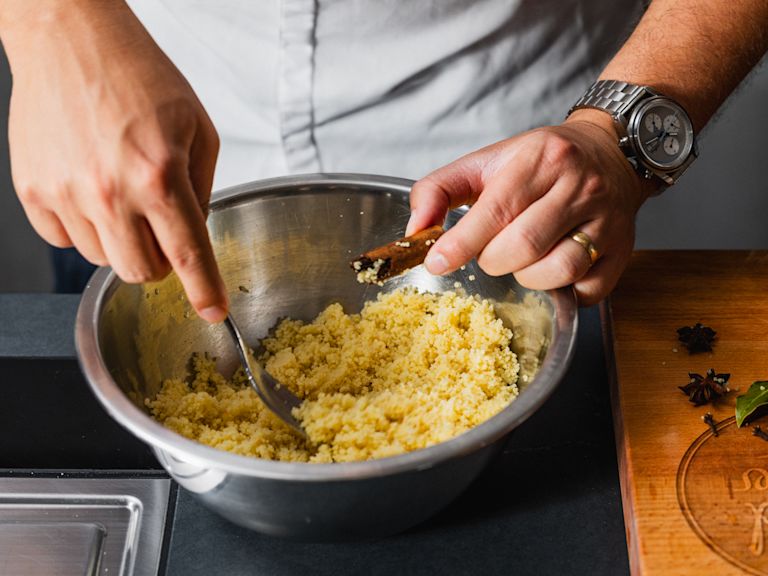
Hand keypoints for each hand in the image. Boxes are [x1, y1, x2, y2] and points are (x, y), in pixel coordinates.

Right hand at [2, 2, 226, 321]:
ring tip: (122, 194)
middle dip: (160, 261)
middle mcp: (111, 192)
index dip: (205, 291)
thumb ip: (201, 189)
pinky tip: (91, 188)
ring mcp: (66, 194)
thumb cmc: (140, 76)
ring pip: (103, 261)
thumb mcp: (198, 128)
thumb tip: (195, 234)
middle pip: (141, 273)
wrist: (71, 38)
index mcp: (160, 175)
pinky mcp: (34, 191)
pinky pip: (66, 240)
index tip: (213, 312)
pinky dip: (85, 227)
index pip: (188, 255)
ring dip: (122, 241)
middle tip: (160, 228)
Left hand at [406, 110, 651, 305]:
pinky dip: (562, 292)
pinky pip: (587, 291)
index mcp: (541, 160)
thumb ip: (439, 190)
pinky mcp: (622, 250)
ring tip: (523, 259)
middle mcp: (579, 187)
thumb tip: (415, 232)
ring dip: (528, 277)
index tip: (437, 262)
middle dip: (493, 260)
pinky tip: (551, 270)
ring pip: (558, 271)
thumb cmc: (540, 162)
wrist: (610, 152)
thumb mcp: (485, 161)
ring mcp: (606, 220)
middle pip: (524, 246)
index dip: (462, 243)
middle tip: (491, 252)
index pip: (496, 210)